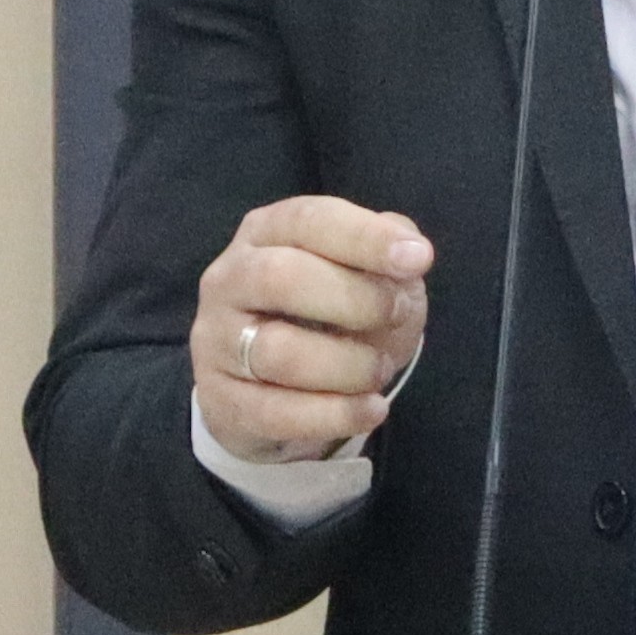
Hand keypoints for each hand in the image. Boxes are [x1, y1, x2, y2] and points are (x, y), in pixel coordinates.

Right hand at [191, 196, 433, 463]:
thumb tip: (410, 251)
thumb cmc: (327, 316)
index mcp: (265, 232)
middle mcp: (230, 278)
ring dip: (347, 364)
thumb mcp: (362, 276)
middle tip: (398, 314)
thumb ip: (384, 257)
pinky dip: (335, 414)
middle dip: (354, 298)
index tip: (419, 258)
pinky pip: (276, 411)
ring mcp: (217, 341)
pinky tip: (372, 409)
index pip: (309, 220)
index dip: (365, 237)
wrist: (272, 390)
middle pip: (281, 277)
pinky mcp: (221, 401)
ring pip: (278, 351)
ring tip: (380, 370)